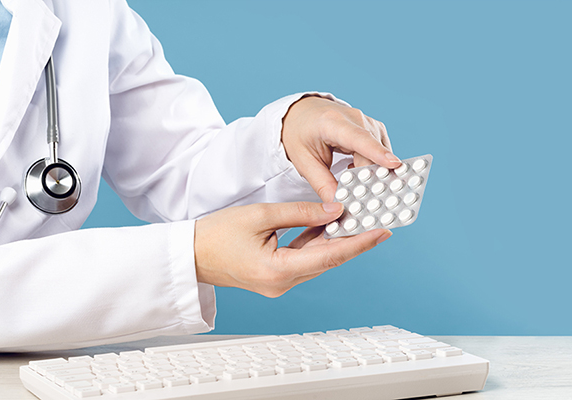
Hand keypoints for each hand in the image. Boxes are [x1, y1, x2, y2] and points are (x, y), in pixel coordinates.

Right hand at [194, 201, 391, 297]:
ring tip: (359, 220)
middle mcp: (282, 283)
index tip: (382, 231)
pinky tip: (330, 227)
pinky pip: (304, 260)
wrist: (189, 255)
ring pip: (317, 260)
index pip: (330, 255)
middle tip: (377, 220)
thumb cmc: (215, 234)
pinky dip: (317, 243)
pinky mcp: (275, 277)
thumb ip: (300, 212)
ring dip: (336, 241)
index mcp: (278, 271)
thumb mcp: (260, 215)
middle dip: (353, 240)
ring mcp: (279, 283)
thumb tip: (334, 210)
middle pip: (328, 260)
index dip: (359, 243)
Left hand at [282, 96, 400, 201]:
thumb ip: (322, 184)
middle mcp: (355, 118)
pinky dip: (374, 168)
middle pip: (372, 153)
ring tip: (359, 190)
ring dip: (374, 175)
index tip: (394, 164)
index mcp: (333, 122)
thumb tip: (339, 206)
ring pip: (380, 154)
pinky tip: (359, 176)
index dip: (377, 152)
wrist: (302, 113)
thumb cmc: (300, 134)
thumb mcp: (303, 161)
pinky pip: (381, 152)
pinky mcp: (375, 129)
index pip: (359, 138)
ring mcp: (368, 122)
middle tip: (366, 204)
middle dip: (372, 179)